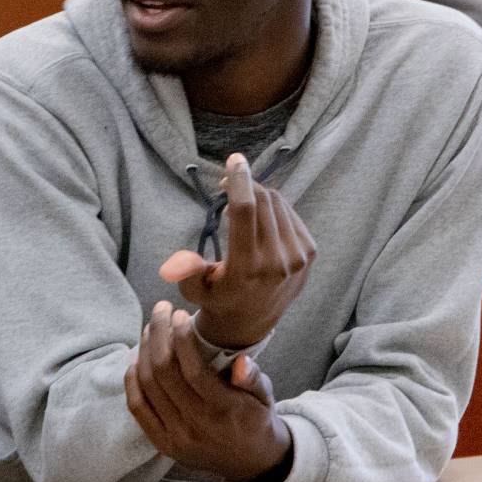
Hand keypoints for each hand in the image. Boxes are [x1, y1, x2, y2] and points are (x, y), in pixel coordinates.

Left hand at [124, 302, 292, 481]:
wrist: (251, 462)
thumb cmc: (256, 419)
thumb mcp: (265, 398)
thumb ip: (253, 379)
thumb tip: (241, 361)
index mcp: (224, 410)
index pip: (194, 370)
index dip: (182, 338)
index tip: (179, 314)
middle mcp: (196, 424)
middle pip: (164, 372)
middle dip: (158, 335)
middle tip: (160, 311)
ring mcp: (176, 435)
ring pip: (148, 386)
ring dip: (144, 352)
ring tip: (149, 329)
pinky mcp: (162, 443)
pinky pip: (138, 407)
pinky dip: (132, 381)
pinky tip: (136, 359)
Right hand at [158, 152, 315, 348]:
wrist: (252, 322)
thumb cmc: (216, 299)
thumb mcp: (193, 289)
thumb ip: (185, 273)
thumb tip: (173, 264)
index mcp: (247, 268)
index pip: (246, 211)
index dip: (240, 180)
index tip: (234, 159)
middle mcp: (276, 261)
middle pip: (263, 201)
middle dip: (245, 184)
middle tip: (227, 184)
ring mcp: (297, 257)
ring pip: (278, 205)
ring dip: (259, 194)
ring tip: (242, 202)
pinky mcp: (308, 253)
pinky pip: (290, 214)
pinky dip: (273, 207)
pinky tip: (260, 216)